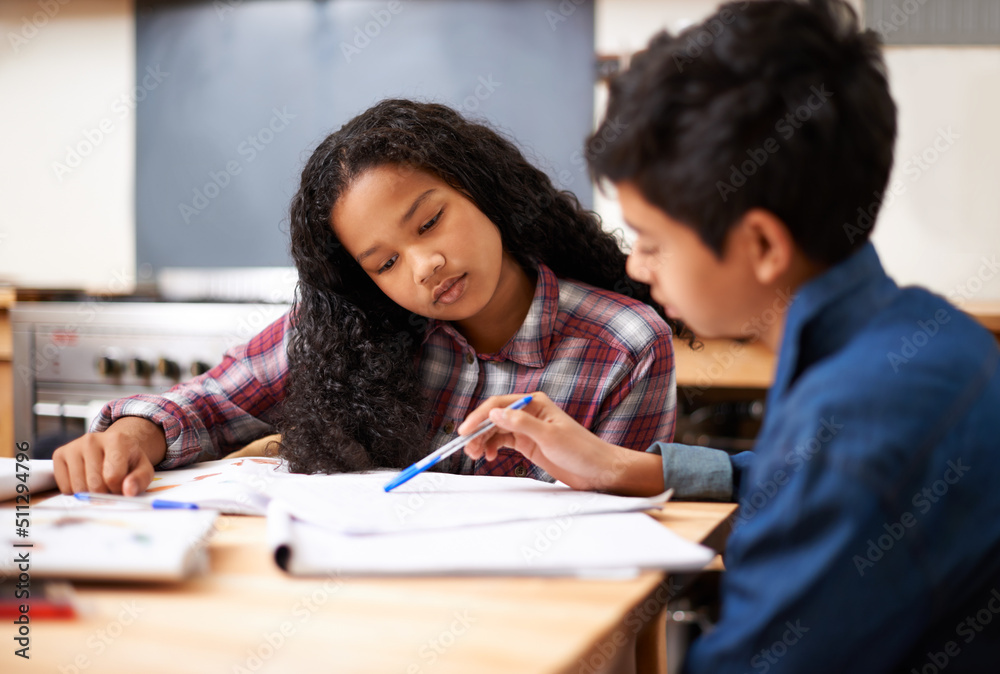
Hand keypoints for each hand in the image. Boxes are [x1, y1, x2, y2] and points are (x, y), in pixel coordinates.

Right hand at [52, 417, 166, 495]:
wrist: (112, 448)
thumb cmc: (128, 462)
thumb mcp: (143, 469)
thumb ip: (139, 480)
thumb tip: (128, 491)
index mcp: (116, 439)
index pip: (113, 477)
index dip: (119, 489)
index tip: (122, 485)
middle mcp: (91, 439)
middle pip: (94, 484)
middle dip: (104, 493)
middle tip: (110, 487)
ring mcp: (73, 446)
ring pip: (78, 488)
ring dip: (90, 494)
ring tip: (99, 482)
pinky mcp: (59, 455)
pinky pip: (64, 487)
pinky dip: (76, 491)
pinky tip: (85, 480)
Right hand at [458, 392, 664, 495]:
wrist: (599, 470)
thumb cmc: (580, 450)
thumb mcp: (549, 437)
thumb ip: (521, 423)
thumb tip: (494, 413)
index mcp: (535, 403)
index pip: (499, 404)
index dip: (479, 416)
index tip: (465, 431)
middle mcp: (529, 412)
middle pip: (494, 417)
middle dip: (479, 431)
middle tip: (467, 449)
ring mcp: (528, 429)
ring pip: (497, 430)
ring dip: (483, 441)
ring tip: (475, 455)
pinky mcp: (529, 444)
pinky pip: (503, 442)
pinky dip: (492, 448)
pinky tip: (488, 457)